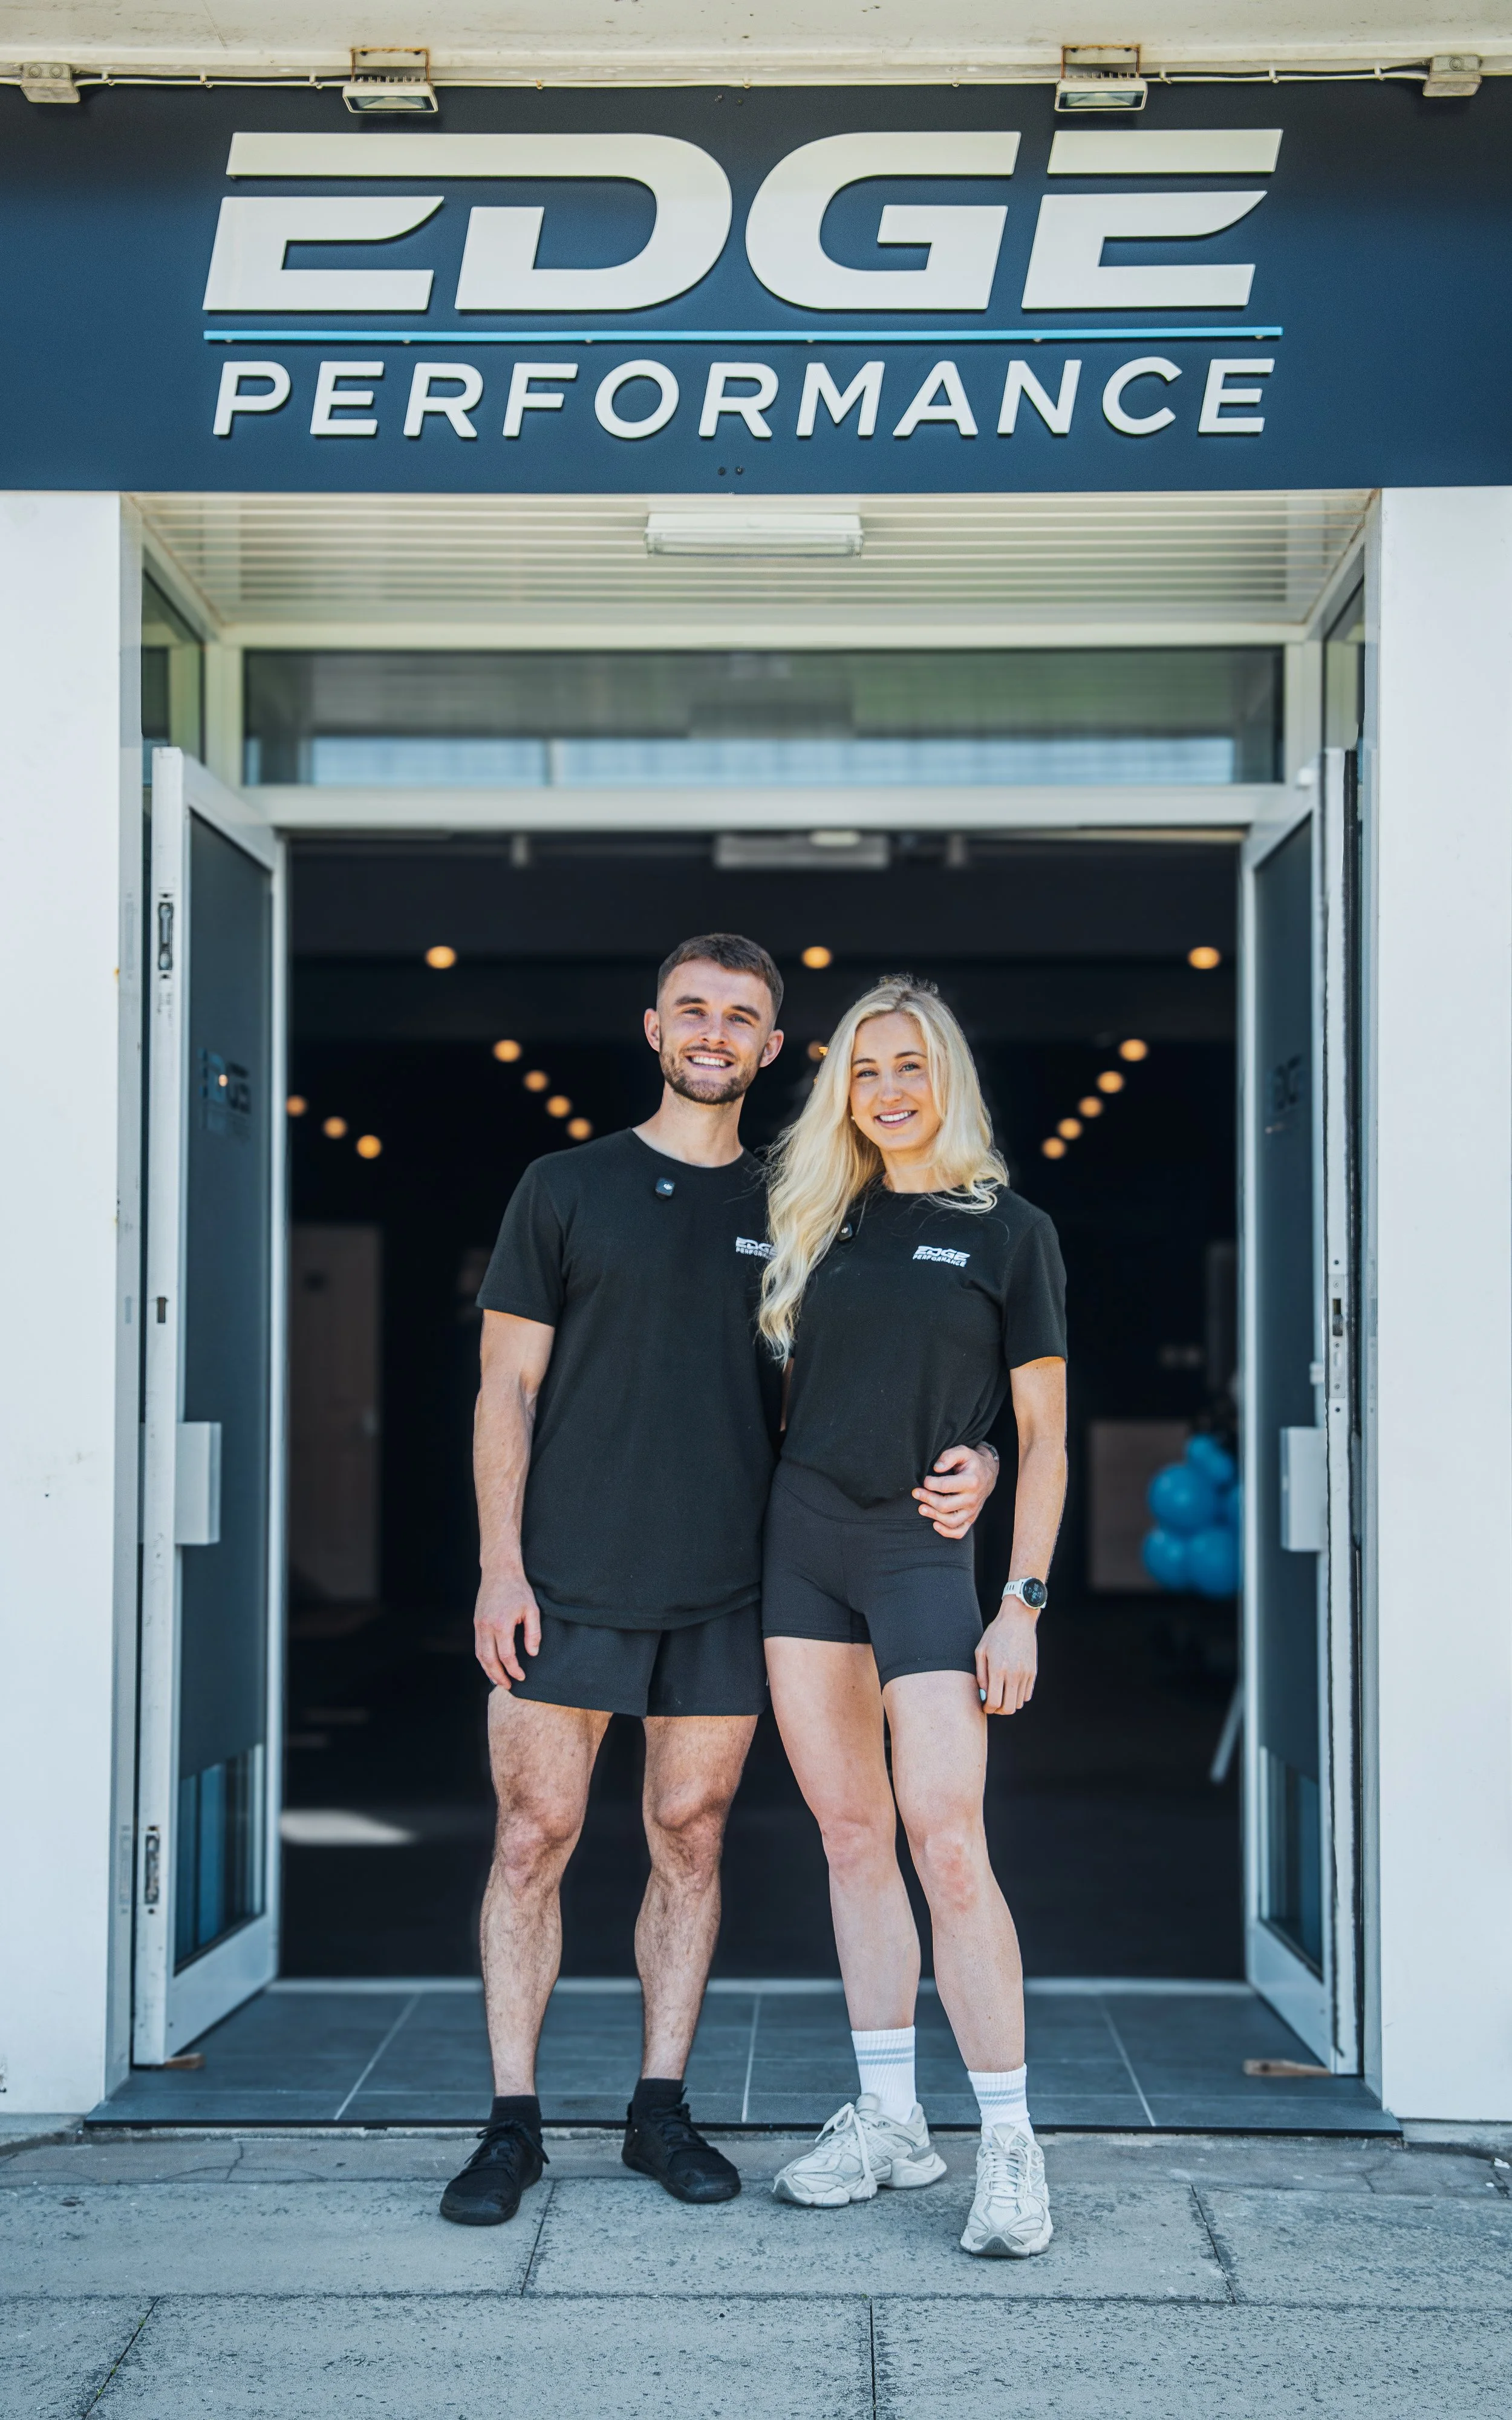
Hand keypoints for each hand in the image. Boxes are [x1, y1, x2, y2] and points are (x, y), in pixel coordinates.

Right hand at [474, 1569, 541, 1690]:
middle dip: (498, 1676)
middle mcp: (486, 1627)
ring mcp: (478, 1625)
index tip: (522, 1676)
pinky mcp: (476, 1622)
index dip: (514, 1669)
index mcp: (501, 1624)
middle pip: (489, 1660)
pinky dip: (483, 1659)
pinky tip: (491, 1665)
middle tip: (508, 1686)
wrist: (499, 1571)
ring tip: (498, 1680)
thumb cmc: (518, 1589)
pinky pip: (478, 1646)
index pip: (506, 1656)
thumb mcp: (532, 1609)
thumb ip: (533, 1633)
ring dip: (488, 1670)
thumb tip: (532, 1653)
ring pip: (480, 1655)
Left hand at [913, 1442, 998, 1537]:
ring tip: (921, 1508)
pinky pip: (960, 1532)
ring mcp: (972, 1511)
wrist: (988, 1474)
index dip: (930, 1484)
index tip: (924, 1480)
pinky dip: (947, 1532)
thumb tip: (936, 1468)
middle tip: (916, 1493)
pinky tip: (935, 1524)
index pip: (945, 1486)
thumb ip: (949, 1456)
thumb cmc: (972, 1462)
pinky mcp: (971, 1518)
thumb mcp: (963, 1451)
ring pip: (951, 1521)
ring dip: (933, 1516)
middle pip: (945, 1506)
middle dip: (927, 1499)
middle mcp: (973, 1499)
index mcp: (971, 1481)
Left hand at [975, 1601, 1037, 1715]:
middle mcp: (1013, 1674)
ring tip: (1001, 1695)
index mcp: (997, 1669)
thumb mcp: (981, 1651)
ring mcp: (1025, 1674)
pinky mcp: (1033, 1672)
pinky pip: (1027, 1694)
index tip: (984, 1706)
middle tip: (992, 1705)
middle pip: (1008, 1708)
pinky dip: (1018, 1696)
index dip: (987, 1708)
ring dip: (1009, 1703)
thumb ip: (980, 1675)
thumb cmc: (995, 1633)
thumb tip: (983, 1694)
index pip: (994, 1702)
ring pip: (1019, 1703)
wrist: (1018, 1619)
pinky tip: (1011, 1688)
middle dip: (998, 1711)